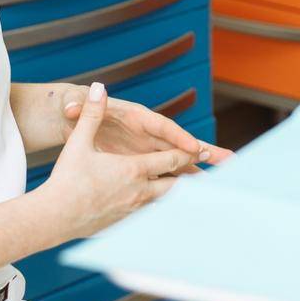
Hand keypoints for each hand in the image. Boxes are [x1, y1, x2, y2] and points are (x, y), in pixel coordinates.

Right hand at [39, 82, 199, 240]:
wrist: (51, 218)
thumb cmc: (65, 180)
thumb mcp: (79, 142)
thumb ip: (92, 113)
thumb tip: (98, 87)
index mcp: (133, 170)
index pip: (170, 160)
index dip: (188, 153)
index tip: (205, 149)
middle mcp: (139, 191)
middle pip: (176, 185)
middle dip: (193, 178)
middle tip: (212, 176)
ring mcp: (132, 210)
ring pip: (164, 202)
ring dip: (180, 196)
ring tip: (197, 195)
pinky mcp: (122, 224)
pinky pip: (148, 215)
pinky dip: (160, 210)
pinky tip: (164, 212)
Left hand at [58, 87, 232, 173]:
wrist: (70, 115)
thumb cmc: (75, 108)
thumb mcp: (76, 106)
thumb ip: (79, 106)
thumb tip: (72, 105)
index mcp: (135, 117)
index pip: (162, 127)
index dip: (179, 137)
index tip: (194, 147)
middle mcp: (145, 132)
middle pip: (179, 143)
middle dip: (203, 151)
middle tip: (229, 160)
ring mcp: (144, 147)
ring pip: (175, 160)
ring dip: (196, 169)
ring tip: (220, 180)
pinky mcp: (138, 160)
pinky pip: (162, 172)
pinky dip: (177, 182)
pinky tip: (191, 196)